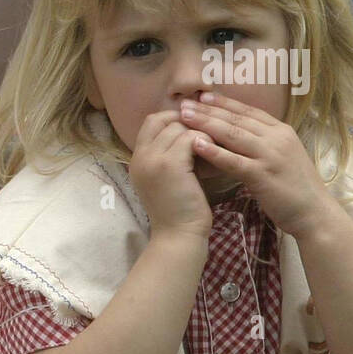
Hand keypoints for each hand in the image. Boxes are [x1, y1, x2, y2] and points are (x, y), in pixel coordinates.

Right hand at [129, 109, 212, 240]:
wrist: (179, 235)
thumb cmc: (179, 209)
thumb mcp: (166, 178)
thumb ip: (169, 155)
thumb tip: (190, 130)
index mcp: (137, 159)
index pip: (151, 121)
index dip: (172, 118)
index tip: (192, 128)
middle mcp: (140, 156)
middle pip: (162, 119)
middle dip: (186, 122)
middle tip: (205, 134)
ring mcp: (152, 159)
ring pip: (179, 126)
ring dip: (199, 132)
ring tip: (213, 145)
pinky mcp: (170, 164)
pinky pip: (190, 137)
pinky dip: (205, 141)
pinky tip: (214, 154)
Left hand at [182, 91, 335, 237]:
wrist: (315, 213)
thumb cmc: (295, 188)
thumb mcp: (282, 156)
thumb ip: (264, 143)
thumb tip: (238, 134)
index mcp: (282, 131)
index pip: (248, 111)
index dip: (224, 102)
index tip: (203, 95)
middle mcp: (276, 138)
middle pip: (237, 119)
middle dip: (209, 109)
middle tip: (184, 102)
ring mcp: (270, 156)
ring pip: (233, 135)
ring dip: (206, 123)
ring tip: (184, 116)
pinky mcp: (263, 175)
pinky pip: (234, 161)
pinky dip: (214, 151)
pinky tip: (196, 144)